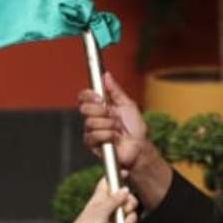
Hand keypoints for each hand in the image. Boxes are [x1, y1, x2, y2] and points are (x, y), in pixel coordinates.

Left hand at [50, 178, 138, 222]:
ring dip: (131, 219)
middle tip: (124, 211)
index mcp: (102, 196)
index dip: (118, 177)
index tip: (126, 174)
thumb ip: (114, 200)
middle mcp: (108, 205)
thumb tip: (125, 189)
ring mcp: (112, 217)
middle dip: (130, 205)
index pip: (110, 181)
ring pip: (129, 213)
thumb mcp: (101, 211)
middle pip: (126, 198)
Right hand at [78, 72, 172, 207]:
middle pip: (84, 108)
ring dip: (107, 125)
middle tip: (112, 115)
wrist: (139, 147)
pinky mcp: (92, 144)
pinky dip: (106, 135)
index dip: (88, 95)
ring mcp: (92, 131)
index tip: (100, 97)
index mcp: (101, 107)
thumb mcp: (128, 104)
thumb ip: (115, 90)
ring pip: (90, 123)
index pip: (84, 97)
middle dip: (100, 111)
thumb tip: (106, 75)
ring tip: (117, 129)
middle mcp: (94, 118)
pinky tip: (114, 138)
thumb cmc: (135, 128)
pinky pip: (92, 135)